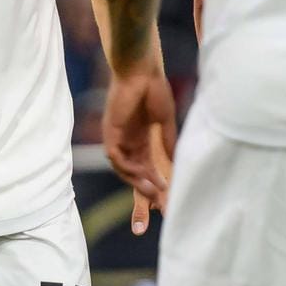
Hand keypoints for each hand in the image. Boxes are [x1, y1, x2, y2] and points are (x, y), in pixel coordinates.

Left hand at [103, 59, 176, 214]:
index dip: (155, 186)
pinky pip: (116, 157)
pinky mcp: (110, 131)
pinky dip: (128, 168)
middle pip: (134, 176)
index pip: (146, 170)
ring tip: (156, 192)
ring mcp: (118, 138)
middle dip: (143, 195)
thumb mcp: (165, 122)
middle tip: (153, 215)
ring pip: (125, 169)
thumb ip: (167, 142)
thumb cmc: (154, 90)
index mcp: (141, 140)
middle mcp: (128, 142)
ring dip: (138, 183)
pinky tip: (143, 174)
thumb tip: (174, 162)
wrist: (141, 70)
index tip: (167, 201)